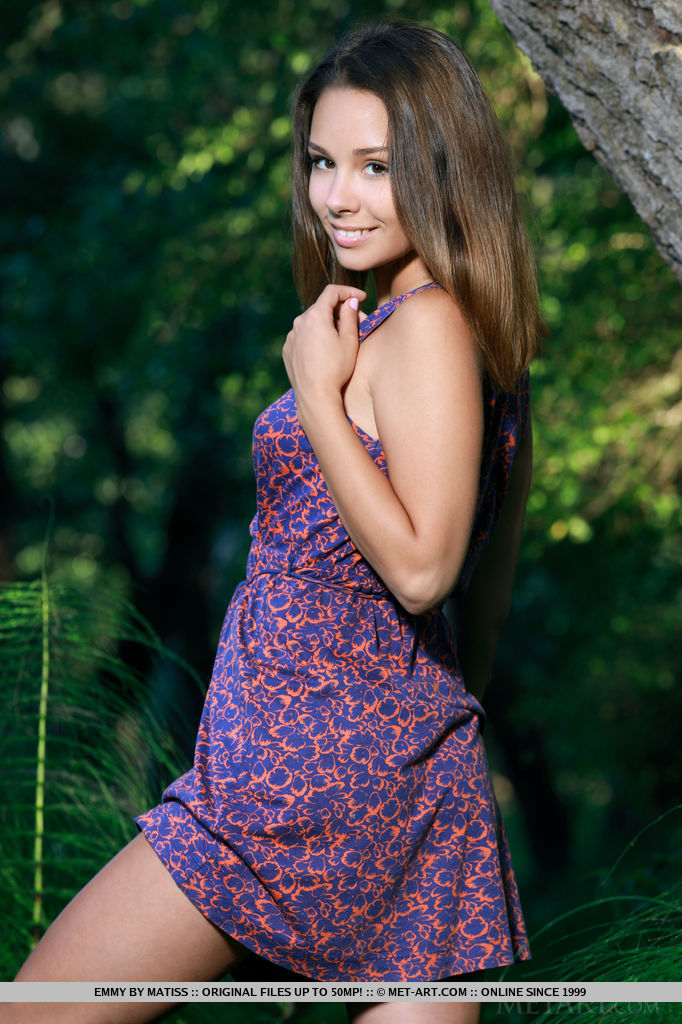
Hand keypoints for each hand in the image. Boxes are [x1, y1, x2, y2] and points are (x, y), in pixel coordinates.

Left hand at [282, 285, 366, 407]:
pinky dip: (315, 337)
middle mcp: (299, 322)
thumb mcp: (350, 341)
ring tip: (341, 339)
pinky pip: (303, 337)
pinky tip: (326, 351)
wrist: (315, 396)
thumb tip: (350, 302)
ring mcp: (291, 337)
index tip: (361, 298)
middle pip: (322, 308)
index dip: (349, 291)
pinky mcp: (287, 350)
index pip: (332, 292)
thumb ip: (350, 316)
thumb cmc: (336, 369)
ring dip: (327, 325)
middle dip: (341, 312)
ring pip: (312, 323)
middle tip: (358, 323)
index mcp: (315, 316)